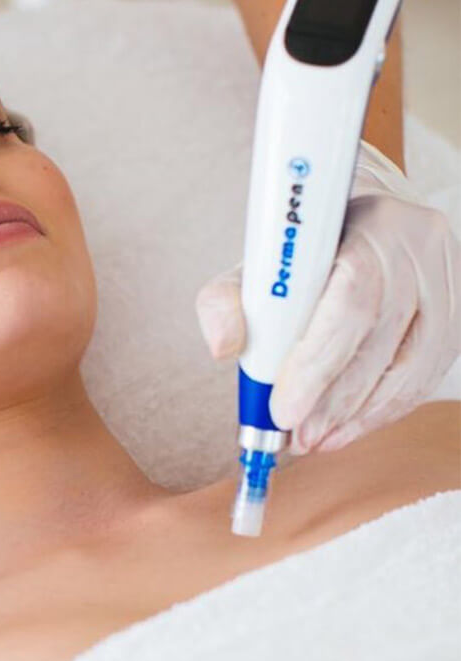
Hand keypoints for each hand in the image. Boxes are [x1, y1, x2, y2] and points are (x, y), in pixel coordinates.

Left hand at [195, 139, 460, 454]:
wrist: (363, 221)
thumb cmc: (307, 250)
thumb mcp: (257, 264)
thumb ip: (226, 300)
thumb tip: (223, 346)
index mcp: (371, 223)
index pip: (351, 298)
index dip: (317, 362)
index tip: (283, 410)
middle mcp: (419, 247)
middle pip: (382, 338)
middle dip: (334, 401)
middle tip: (298, 438)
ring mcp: (446, 280)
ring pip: (412, 365)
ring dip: (360, 415)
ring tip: (318, 440)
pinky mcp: (455, 312)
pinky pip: (426, 374)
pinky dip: (385, 409)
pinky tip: (350, 426)